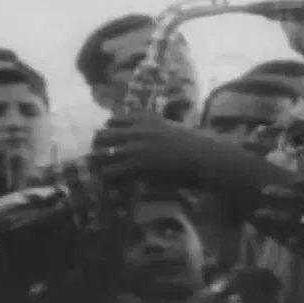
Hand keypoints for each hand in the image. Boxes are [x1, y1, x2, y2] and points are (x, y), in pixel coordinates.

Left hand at [93, 113, 268, 192]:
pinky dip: (110, 178)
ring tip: (108, 173)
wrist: (204, 157)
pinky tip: (118, 183)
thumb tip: (144, 132)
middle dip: (100, 147)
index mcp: (145, 119)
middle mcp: (136, 130)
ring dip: (101, 164)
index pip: (113, 120)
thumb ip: (155, 127)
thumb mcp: (172, 127)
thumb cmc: (195, 143)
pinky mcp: (135, 165)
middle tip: (105, 160)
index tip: (114, 142)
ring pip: (99, 153)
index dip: (110, 132)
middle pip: (101, 135)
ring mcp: (134, 147)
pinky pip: (109, 171)